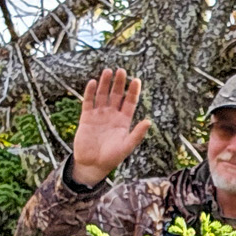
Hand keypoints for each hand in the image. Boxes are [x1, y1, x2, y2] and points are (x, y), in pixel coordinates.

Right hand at [71, 69, 150, 185]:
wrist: (92, 165)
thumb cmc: (112, 157)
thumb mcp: (127, 146)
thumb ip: (137, 134)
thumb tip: (149, 121)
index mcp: (124, 121)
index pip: (130, 102)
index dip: (133, 91)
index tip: (136, 80)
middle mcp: (112, 115)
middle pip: (116, 95)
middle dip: (119, 83)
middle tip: (121, 71)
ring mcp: (99, 115)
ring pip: (102, 95)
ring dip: (105, 83)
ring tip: (108, 71)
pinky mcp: (86, 118)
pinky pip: (88, 102)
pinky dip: (90, 92)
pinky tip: (93, 82)